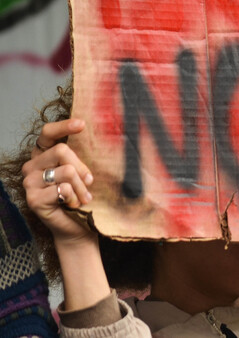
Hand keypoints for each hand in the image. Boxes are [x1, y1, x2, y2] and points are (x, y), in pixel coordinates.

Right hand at [22, 118, 94, 244]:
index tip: (82, 124)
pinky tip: (70, 205)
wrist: (78, 226)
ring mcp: (30, 182)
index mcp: (43, 154)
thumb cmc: (82, 196)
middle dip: (82, 168)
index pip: (47, 133)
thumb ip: (82, 156)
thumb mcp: (84, 172)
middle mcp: (32, 165)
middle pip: (62, 151)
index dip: (63, 126)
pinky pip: (63, 188)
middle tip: (88, 183)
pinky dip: (74, 197)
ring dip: (81, 186)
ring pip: (66, 170)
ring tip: (81, 197)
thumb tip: (97, 138)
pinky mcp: (33, 198)